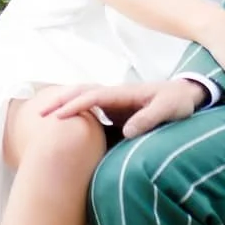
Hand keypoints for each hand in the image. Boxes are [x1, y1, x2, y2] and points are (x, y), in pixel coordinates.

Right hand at [42, 76, 206, 137]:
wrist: (186, 95)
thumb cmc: (177, 102)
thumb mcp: (168, 109)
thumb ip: (149, 118)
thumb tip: (126, 132)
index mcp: (123, 93)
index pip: (93, 96)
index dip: (75, 106)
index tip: (58, 117)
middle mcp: (114, 95)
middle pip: (80, 92)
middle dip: (59, 101)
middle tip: (38, 115)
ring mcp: (113, 103)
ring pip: (81, 99)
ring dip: (62, 105)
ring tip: (42, 119)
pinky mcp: (115, 111)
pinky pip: (90, 110)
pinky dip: (74, 114)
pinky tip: (63, 127)